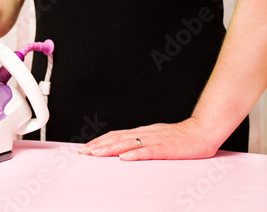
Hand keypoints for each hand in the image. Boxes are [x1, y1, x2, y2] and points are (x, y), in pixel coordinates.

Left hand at [77, 118, 218, 160]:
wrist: (204, 131)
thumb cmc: (181, 138)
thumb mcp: (157, 139)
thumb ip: (141, 144)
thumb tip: (123, 151)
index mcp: (142, 132)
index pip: (116, 135)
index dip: (100, 141)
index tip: (85, 148)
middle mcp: (146, 133)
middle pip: (117, 138)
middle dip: (98, 145)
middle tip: (83, 152)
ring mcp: (156, 140)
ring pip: (129, 143)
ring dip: (110, 149)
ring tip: (96, 154)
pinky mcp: (168, 148)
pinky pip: (149, 151)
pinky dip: (135, 154)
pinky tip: (125, 158)